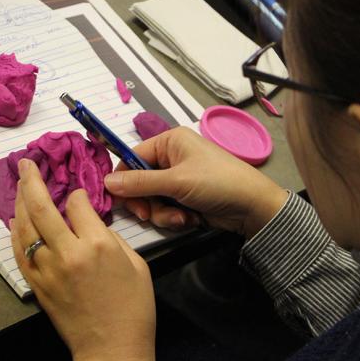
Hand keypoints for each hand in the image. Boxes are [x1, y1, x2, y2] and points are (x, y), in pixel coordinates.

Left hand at [11, 158, 155, 360]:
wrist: (113, 350)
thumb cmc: (133, 310)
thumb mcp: (136, 265)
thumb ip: (113, 238)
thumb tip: (92, 224)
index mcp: (98, 245)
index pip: (79, 204)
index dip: (79, 195)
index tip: (82, 196)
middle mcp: (68, 253)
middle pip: (41, 207)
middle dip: (32, 180)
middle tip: (26, 163)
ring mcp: (48, 270)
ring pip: (25, 227)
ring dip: (19, 203)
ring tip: (19, 186)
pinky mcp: (37, 286)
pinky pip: (20, 252)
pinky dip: (15, 233)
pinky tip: (15, 221)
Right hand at [104, 127, 288, 237]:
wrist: (252, 207)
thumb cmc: (217, 183)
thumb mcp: (176, 182)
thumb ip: (140, 183)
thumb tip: (107, 182)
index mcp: (170, 141)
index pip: (132, 157)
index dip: (123, 180)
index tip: (121, 201)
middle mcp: (172, 157)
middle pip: (139, 182)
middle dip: (147, 202)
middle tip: (149, 215)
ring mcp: (179, 179)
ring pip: (152, 200)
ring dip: (163, 213)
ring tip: (182, 217)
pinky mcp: (186, 198)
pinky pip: (166, 209)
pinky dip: (175, 217)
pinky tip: (191, 219)